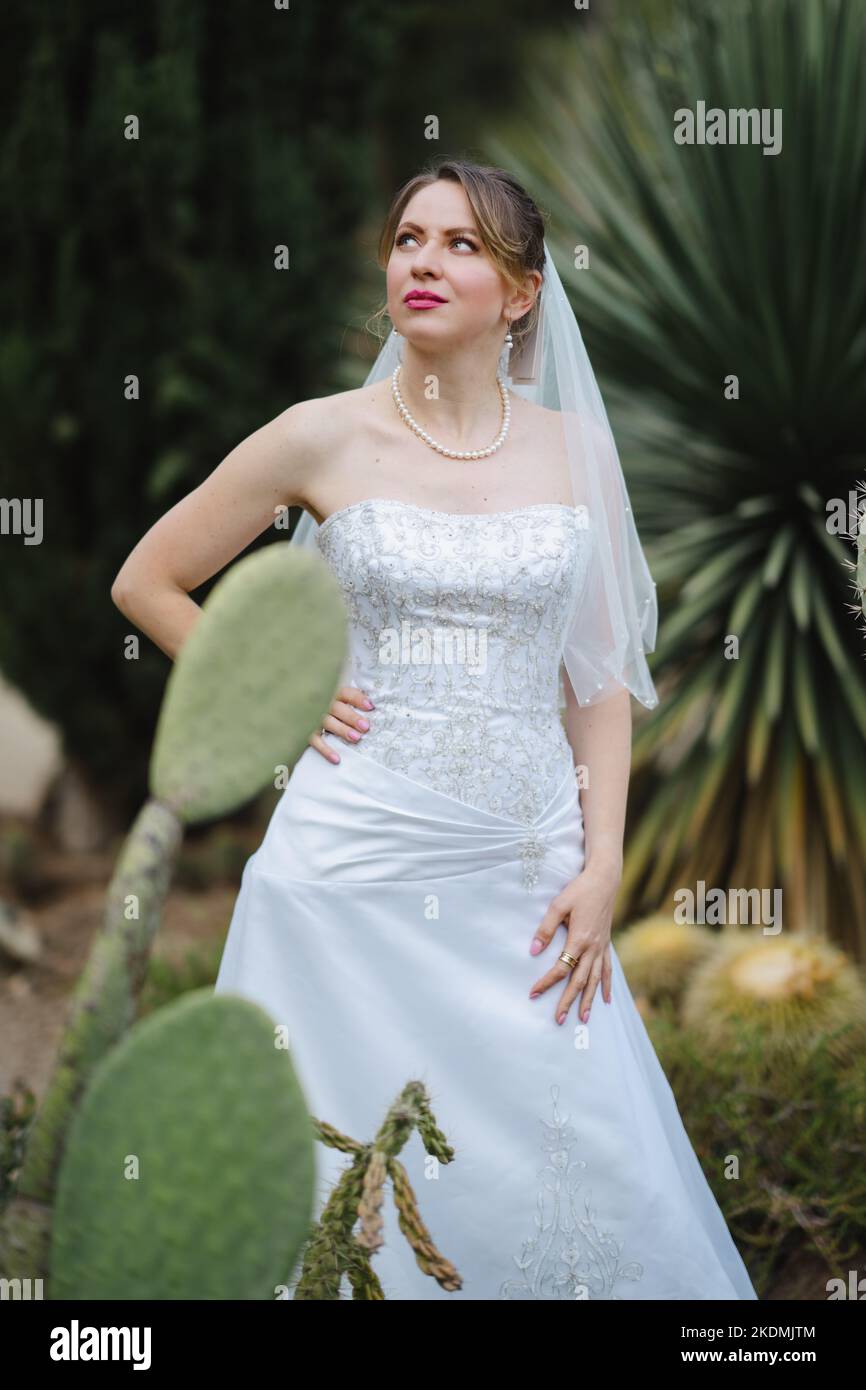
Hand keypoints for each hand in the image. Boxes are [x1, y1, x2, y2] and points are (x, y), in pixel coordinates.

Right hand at [309, 685, 373, 763]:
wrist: (288, 705)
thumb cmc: (319, 701)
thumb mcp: (332, 694)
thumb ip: (349, 697)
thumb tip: (371, 705)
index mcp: (330, 692)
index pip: (345, 693)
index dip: (357, 699)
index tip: (370, 706)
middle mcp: (321, 703)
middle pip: (337, 708)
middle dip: (351, 717)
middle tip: (365, 726)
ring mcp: (310, 717)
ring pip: (327, 723)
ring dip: (342, 730)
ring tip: (356, 738)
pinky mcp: (303, 731)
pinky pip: (314, 741)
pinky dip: (325, 750)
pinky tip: (336, 759)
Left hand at [528, 861, 620, 1025]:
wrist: (604, 880)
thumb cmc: (579, 890)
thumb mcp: (558, 905)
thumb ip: (546, 928)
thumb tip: (534, 950)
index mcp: (579, 939)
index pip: (561, 968)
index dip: (547, 982)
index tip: (534, 993)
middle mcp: (593, 947)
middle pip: (580, 981)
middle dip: (568, 1001)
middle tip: (558, 1020)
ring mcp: (602, 947)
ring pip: (596, 980)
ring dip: (589, 1000)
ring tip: (583, 1019)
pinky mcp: (606, 944)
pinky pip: (608, 970)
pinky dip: (606, 986)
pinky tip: (606, 999)